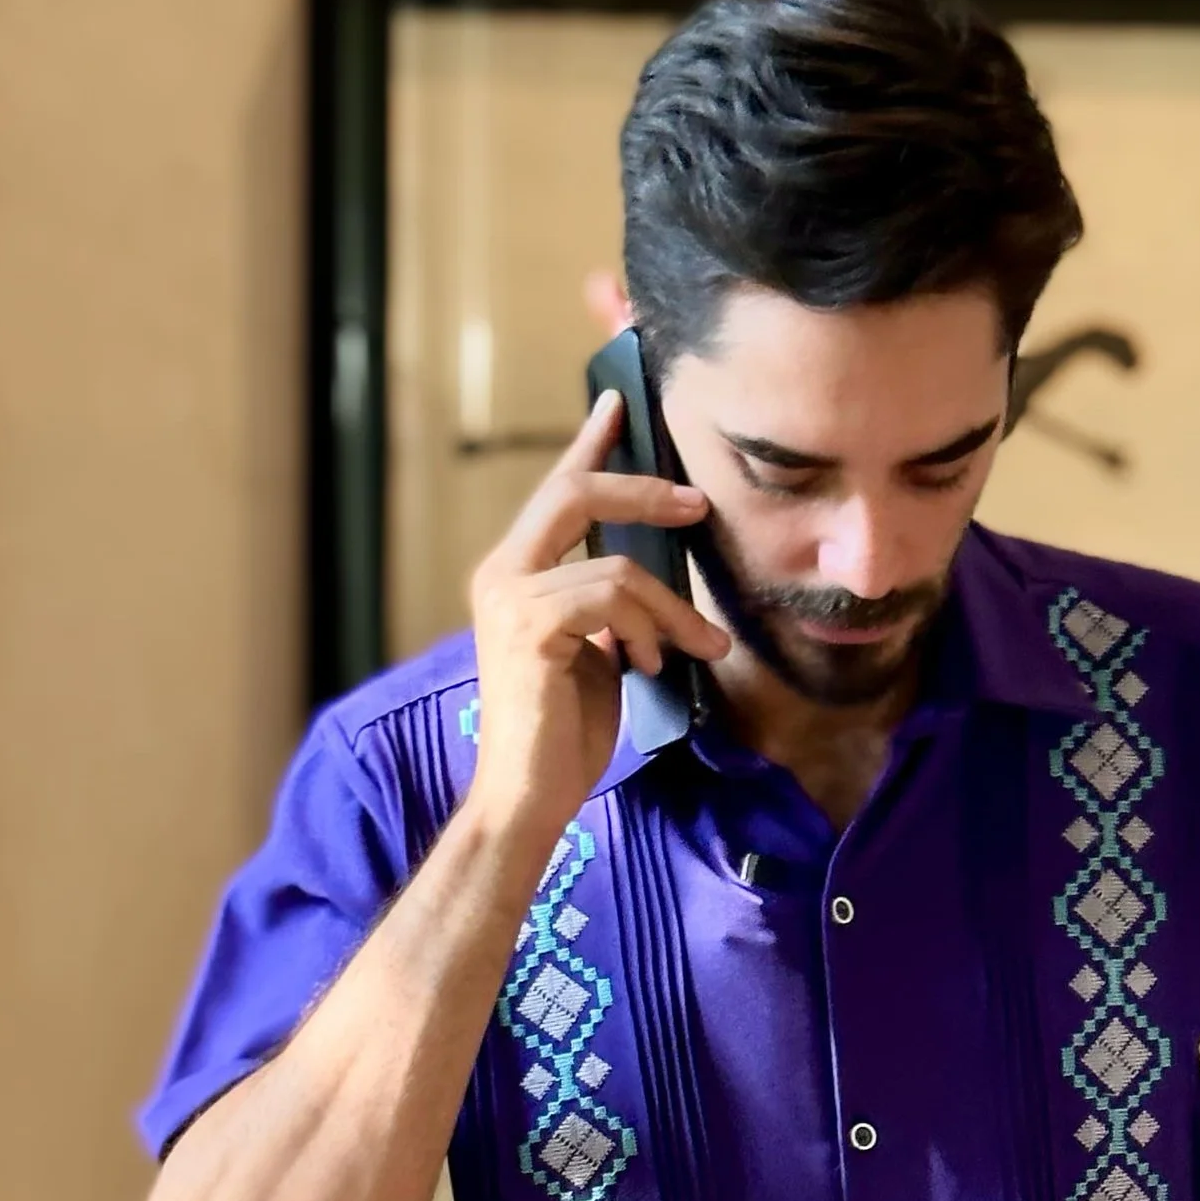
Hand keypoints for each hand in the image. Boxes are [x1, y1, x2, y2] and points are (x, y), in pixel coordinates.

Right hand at [461, 393, 728, 841]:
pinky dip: (649, 629)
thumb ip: (608, 610)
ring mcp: (509, 595)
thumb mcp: (595, 654)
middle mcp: (502, 572)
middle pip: (577, 492)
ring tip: (695, 646)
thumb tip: (652, 588)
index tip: (621, 405)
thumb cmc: (561, 735)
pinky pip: (612, 598)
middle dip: (645, 490)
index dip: (591, 444)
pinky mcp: (530, 624)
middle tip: (697, 503)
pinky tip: (653, 665)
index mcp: (514, 574)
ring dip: (670, 608)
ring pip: (616, 565)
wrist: (528, 795)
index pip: (557, 492)